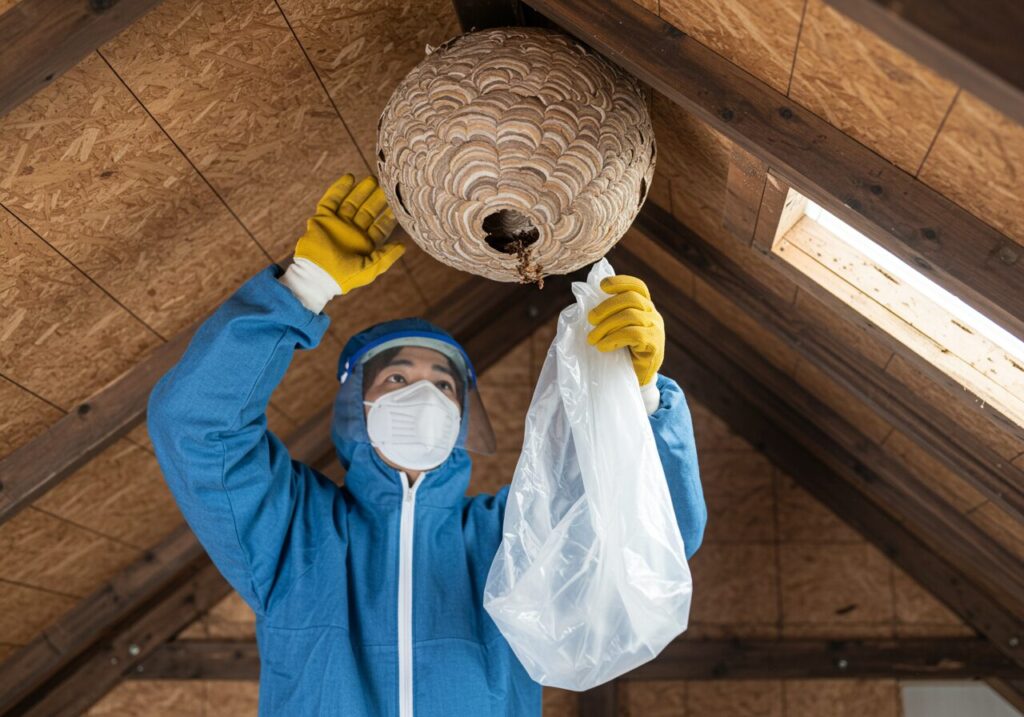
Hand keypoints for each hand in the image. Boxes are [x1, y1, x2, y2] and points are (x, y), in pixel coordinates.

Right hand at [294, 174, 403, 293]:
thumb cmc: (344, 276)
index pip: (380, 227)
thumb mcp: (370, 268)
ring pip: (352, 203)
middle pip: (367, 211)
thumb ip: (387, 256)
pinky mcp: (323, 218)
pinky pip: (331, 200)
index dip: (389, 216)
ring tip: (372, 179)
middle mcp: (352, 233)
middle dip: (377, 199)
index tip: (398, 204)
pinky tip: (350, 177)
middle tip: (387, 185)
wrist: (317, 275)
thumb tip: (404, 245)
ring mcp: (338, 224)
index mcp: (365, 244)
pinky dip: (339, 188)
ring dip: (361, 191)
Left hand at [587, 275, 664, 385]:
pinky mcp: (654, 344)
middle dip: (606, 307)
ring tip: (592, 338)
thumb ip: (609, 315)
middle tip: (590, 319)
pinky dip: (613, 339)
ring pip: (630, 316)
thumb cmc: (622, 351)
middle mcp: (653, 314)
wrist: (637, 378)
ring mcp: (656, 328)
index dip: (620, 282)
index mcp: (644, 306)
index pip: (637, 286)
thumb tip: (584, 302)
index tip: (602, 286)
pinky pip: (633, 334)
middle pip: (631, 298)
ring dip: (606, 326)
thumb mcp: (616, 329)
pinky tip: (603, 347)